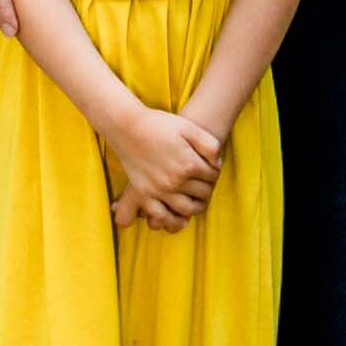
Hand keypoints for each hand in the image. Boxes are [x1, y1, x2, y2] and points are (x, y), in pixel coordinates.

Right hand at [110, 107, 220, 229]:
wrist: (128, 127)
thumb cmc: (159, 124)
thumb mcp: (188, 127)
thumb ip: (209, 144)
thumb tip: (217, 164)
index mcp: (189, 163)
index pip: (212, 176)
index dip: (215, 171)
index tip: (211, 168)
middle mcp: (175, 180)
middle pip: (203, 193)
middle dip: (208, 188)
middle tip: (205, 182)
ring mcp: (159, 190)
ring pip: (188, 209)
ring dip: (197, 206)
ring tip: (197, 198)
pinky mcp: (145, 195)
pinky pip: (163, 216)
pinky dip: (174, 221)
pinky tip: (180, 216)